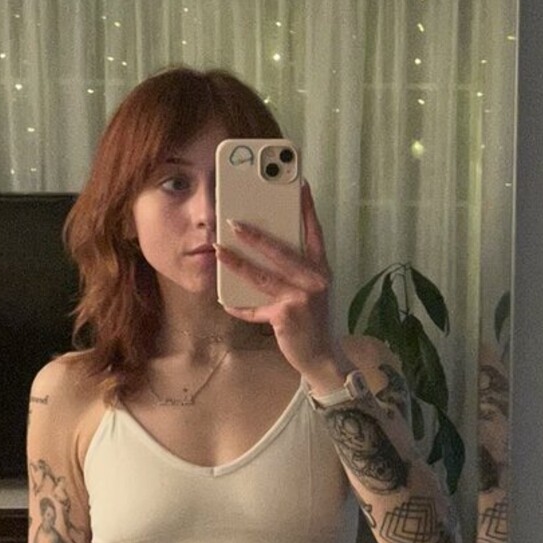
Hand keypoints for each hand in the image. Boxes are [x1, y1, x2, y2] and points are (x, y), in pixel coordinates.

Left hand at [218, 181, 347, 381]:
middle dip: (256, 235)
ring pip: (262, 276)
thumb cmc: (313, 320)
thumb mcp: (313, 291)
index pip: (315, 232)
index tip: (300, 185)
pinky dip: (239, 307)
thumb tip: (266, 249)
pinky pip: (255, 309)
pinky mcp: (286, 316)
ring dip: (237, 263)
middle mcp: (315, 280)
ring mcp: (302, 298)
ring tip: (219, 250)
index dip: (308, 208)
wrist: (322, 356)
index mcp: (321, 269)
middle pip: (281, 251)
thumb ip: (298, 271)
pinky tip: (225, 301)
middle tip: (234, 221)